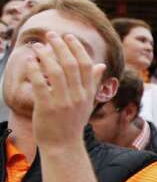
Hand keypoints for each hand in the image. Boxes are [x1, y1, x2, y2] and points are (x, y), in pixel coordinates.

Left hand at [29, 32, 105, 150]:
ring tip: (37, 46)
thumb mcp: (87, 103)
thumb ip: (93, 83)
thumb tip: (101, 65)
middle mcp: (78, 96)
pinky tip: (30, 61)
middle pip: (71, 65)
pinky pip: (40, 84)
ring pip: (56, 72)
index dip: (77, 48)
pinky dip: (34, 70)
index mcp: (88, 93)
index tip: (68, 37)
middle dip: (60, 46)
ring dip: (46, 55)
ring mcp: (63, 102)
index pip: (86, 65)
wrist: (64, 146)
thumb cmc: (73, 123)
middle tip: (51, 35)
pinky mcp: (47, 107)